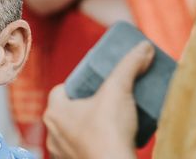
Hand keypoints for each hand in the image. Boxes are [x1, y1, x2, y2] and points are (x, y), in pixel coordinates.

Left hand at [44, 42, 154, 158]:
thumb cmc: (110, 132)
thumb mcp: (119, 90)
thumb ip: (129, 66)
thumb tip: (144, 47)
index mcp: (54, 111)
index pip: (61, 90)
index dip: (77, 86)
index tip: (95, 86)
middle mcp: (52, 133)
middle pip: (68, 112)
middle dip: (85, 107)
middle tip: (106, 102)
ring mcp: (61, 153)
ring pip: (73, 134)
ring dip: (88, 128)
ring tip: (110, 123)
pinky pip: (80, 151)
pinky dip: (92, 146)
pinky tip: (109, 143)